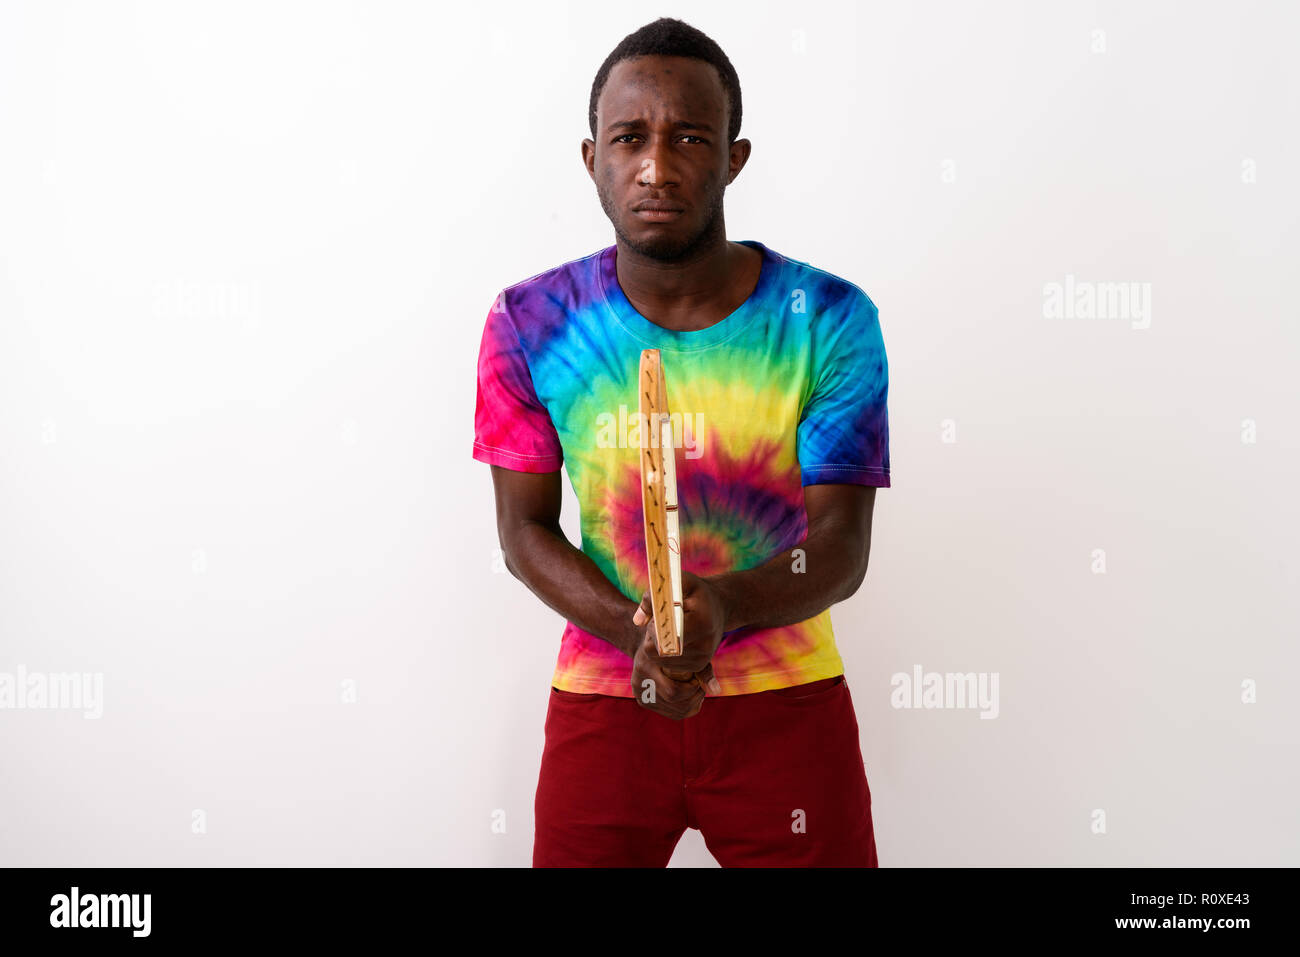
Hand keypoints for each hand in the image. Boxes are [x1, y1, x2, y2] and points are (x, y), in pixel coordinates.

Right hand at [630, 629, 708, 719]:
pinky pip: (672, 714)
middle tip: (702, 686)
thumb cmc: (673, 645)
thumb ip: (703, 670)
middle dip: (693, 697)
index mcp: (645, 667)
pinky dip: (687, 709)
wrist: (650, 646)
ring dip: (692, 704)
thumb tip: (716, 691)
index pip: (672, 691)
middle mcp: (639, 683)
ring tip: (699, 692)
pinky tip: (693, 698)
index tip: (698, 680)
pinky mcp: (644, 702)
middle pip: (673, 702)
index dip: (691, 689)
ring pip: (675, 711)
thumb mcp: (686, 652)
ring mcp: (640, 695)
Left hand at [631, 571, 724, 704]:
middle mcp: (705, 644)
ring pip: (661, 660)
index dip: (653, 628)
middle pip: (659, 651)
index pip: (664, 635)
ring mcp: (703, 658)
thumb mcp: (678, 582)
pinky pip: (668, 664)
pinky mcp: (698, 666)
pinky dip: (664, 653)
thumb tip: (638, 621)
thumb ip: (653, 596)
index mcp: (701, 622)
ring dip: (657, 645)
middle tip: (658, 623)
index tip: (656, 617)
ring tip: (667, 630)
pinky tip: (673, 639)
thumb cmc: (695, 592)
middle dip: (652, 637)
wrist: (718, 606)